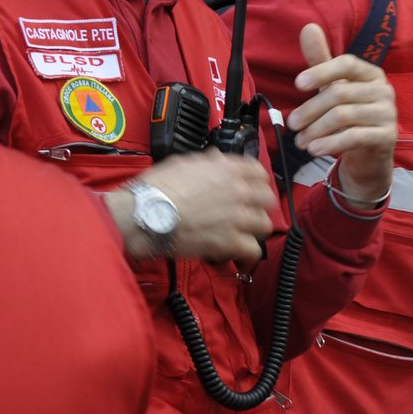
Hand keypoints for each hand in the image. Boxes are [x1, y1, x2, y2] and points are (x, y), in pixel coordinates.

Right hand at [109, 149, 273, 262]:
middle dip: (259, 205)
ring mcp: (237, 218)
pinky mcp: (230, 242)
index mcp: (227, 170)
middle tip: (248, 211)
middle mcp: (238, 192)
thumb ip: (207, 163)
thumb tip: (217, 161)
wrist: (145, 214)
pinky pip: (253, 250)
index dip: (256, 180)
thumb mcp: (183, 163)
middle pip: (268, 199)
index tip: (251, 187)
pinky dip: (246, 252)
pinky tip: (236, 250)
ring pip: (265, 225)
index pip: (259, 172)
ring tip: (242, 232)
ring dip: (254, 229)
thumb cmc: (157, 189)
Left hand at [288, 23, 396, 205]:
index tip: (298, 84)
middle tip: (292, 124)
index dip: (322, 71)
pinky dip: (330, 143)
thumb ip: (320, 61)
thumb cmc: (350, 115)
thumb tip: (308, 27)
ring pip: (344, 116)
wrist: (370, 155)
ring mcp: (388, 114)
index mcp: (371, 74)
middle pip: (340, 93)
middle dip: (311, 110)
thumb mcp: (333, 87)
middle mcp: (384, 90)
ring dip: (316, 130)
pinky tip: (314, 149)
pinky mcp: (388, 136)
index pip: (348, 63)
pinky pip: (354, 137)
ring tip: (300, 141)